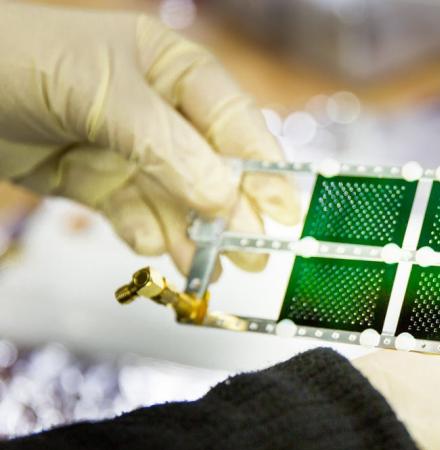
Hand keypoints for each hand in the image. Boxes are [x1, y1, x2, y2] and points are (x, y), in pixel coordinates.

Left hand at [0, 4, 298, 274]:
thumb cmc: (22, 59)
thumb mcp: (105, 95)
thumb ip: (168, 148)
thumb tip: (224, 198)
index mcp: (175, 71)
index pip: (234, 122)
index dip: (262, 166)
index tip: (284, 210)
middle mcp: (161, 112)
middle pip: (213, 168)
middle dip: (233, 212)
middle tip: (254, 253)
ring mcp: (130, 150)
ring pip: (177, 200)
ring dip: (194, 236)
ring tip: (211, 271)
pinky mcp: (99, 183)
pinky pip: (135, 214)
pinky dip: (147, 233)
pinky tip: (154, 245)